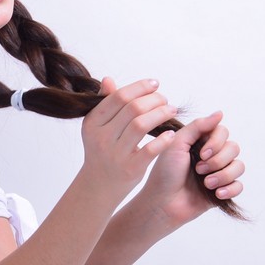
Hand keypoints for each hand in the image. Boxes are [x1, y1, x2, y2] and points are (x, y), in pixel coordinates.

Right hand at [79, 77, 180, 199]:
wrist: (99, 184)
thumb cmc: (102, 151)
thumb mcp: (97, 127)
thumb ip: (105, 103)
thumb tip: (109, 80)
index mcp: (93, 123)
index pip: (119, 97)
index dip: (140, 87)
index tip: (155, 84)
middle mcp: (102, 137)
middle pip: (133, 108)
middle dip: (154, 100)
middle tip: (165, 100)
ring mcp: (115, 154)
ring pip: (141, 125)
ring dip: (161, 114)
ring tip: (171, 111)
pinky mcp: (130, 169)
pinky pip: (150, 150)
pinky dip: (163, 140)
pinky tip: (170, 134)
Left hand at [139, 109, 244, 228]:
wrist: (161, 204)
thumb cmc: (164, 174)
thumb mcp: (177, 144)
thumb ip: (198, 126)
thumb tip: (220, 113)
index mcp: (200, 142)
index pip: (222, 132)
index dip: (216, 142)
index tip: (202, 153)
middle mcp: (211, 156)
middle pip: (234, 148)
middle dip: (219, 160)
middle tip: (199, 169)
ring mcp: (217, 173)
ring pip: (239, 166)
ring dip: (224, 175)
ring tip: (206, 184)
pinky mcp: (221, 190)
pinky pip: (239, 186)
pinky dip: (230, 189)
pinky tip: (216, 194)